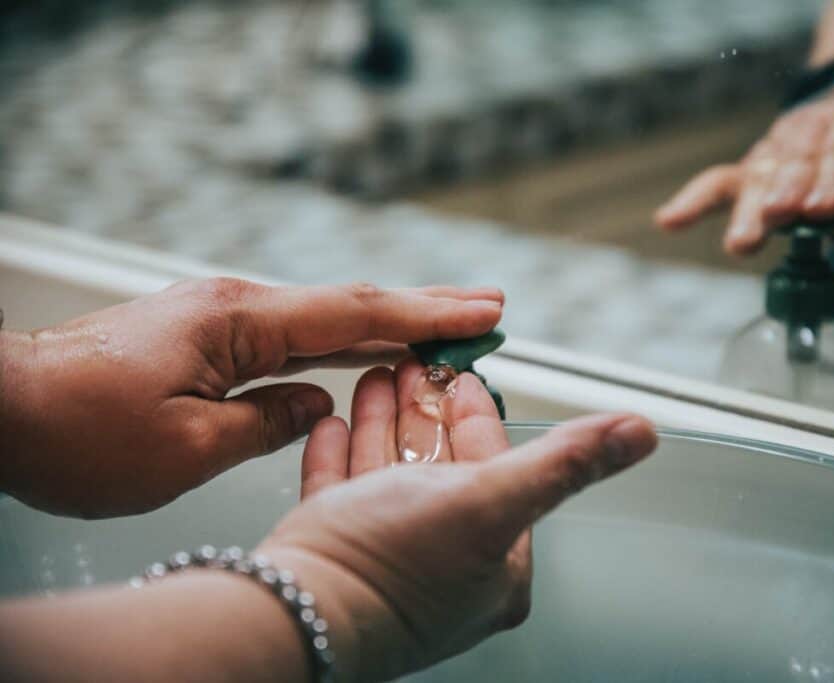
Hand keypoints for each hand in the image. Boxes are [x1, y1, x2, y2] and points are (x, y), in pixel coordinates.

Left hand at [0, 279, 502, 516]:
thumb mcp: (186, 447)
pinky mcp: (204, 335)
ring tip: (443, 330)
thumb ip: (266, 421)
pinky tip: (364, 353)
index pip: (358, 315)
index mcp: (241, 323)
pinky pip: (289, 336)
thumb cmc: (77, 432)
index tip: (484, 314)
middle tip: (488, 307)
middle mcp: (236, 306)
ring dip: (386, 324)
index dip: (428, 316)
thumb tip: (316, 404)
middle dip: (424, 307)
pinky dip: (339, 342)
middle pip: (350, 304)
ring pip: (323, 319)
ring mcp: (219, 317)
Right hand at [259, 361, 657, 681]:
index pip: (496, 469)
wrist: (295, 612)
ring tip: (379, 378)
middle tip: (416, 364)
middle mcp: (443, 562)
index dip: (478, 417)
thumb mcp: (491, 499)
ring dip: (386, 421)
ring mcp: (386, 556)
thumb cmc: (395, 566)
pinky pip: (341, 490)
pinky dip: (342, 452)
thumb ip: (565, 461)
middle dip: (426, 410)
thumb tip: (640, 433)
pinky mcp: (334, 551)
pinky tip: (337, 420)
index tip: (464, 374)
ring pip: (389, 472)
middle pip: (440, 466)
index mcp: (492, 562)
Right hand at [655, 90, 833, 253]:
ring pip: (759, 176)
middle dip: (787, 192)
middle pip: (798, 162)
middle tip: (779, 218)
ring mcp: (777, 152)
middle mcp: (815, 133)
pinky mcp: (752, 172)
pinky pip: (718, 183)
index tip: (826, 209)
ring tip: (741, 243)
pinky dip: (692, 201)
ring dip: (748, 210)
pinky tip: (668, 220)